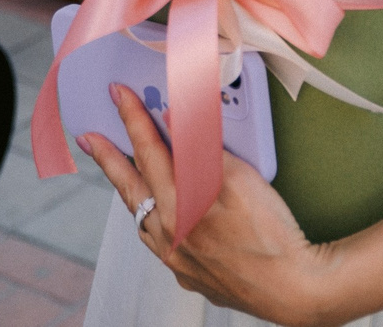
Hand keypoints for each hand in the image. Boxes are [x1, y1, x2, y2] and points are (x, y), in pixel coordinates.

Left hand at [79, 84, 344, 326]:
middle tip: (89, 137)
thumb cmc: (271, 233)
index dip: (133, 118)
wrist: (293, 288)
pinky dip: (155, 221)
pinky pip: (162, 242)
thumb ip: (202, 148)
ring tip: (124, 172)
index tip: (118, 94)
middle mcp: (168, 234)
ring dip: (131, 192)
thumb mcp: (241, 177)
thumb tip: (173, 119)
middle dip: (109, 158)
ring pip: (142, 218)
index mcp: (178, 205)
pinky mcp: (190, 275)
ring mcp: (176, 259)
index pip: (149, 151)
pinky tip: (164, 214)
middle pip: (131, 187)